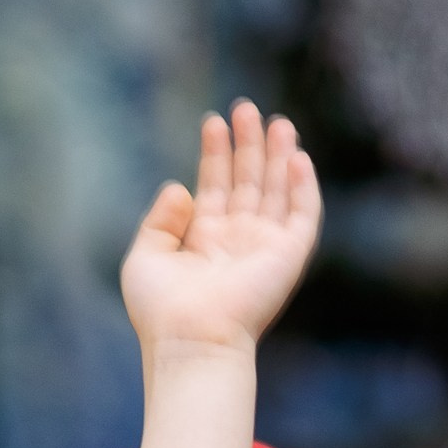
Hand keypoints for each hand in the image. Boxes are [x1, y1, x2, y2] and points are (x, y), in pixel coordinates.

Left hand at [121, 102, 320, 356]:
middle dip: (248, 145)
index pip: (215, 187)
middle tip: (245, 107)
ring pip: (277, 191)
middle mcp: (236, 242)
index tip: (212, 121)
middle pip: (248, 182)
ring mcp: (264, 247)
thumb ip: (158, 220)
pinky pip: (303, 213)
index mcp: (204, 242)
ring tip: (275, 120)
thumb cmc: (161, 310)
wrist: (190, 339)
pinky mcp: (289, 256)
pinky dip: (303, 185)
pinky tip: (296, 156)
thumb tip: (180, 187)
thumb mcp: (144, 258)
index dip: (215, 153)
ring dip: (278, 155)